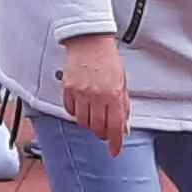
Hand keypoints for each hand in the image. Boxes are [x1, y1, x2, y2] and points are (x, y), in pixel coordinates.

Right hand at [56, 31, 131, 151]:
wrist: (89, 41)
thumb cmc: (107, 59)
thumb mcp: (122, 82)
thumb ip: (123, 106)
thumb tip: (124, 127)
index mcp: (114, 94)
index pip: (115, 127)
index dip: (115, 143)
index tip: (114, 151)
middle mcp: (97, 96)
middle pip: (97, 128)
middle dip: (102, 132)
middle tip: (105, 129)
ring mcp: (81, 93)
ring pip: (83, 122)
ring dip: (89, 124)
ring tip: (94, 115)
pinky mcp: (68, 89)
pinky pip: (71, 111)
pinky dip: (77, 113)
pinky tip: (83, 106)